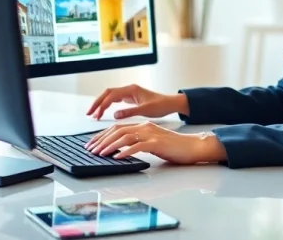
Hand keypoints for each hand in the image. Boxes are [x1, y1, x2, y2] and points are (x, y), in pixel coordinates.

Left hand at [84, 121, 226, 164]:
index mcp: (142, 126)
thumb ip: (137, 143)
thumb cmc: (173, 147)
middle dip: (101, 140)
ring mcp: (151, 134)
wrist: (192, 147)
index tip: (92, 144)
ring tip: (100, 154)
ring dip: (110, 146)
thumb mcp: (151, 143)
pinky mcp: (156, 143)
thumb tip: (120, 151)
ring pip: (125, 137)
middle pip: (118, 130)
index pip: (118, 127)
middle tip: (90, 150)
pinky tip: (117, 157)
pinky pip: (137, 146)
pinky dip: (125, 151)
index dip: (103, 135)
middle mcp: (145, 127)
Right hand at [86, 84, 187, 119]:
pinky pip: (115, 99)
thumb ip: (130, 112)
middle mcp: (129, 89)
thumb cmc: (161, 105)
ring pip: (110, 96)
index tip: (96, 115)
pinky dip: (108, 105)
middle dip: (97, 102)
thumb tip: (115, 115)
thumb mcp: (146, 110)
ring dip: (101, 104)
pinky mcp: (130, 98)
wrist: (170, 103)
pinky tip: (104, 112)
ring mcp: (129, 93)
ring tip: (94, 115)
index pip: (111, 95)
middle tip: (89, 113)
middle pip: (107, 93)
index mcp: (131, 89)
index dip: (102, 105)